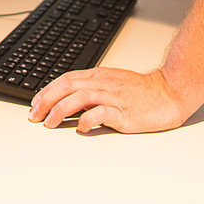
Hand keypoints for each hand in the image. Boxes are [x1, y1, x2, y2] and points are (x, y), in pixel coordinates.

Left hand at [28, 66, 189, 133]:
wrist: (168, 92)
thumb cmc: (141, 92)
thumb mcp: (112, 84)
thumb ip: (92, 89)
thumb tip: (69, 100)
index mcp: (99, 76)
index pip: (66, 79)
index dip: (47, 90)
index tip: (35, 103)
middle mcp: (103, 84)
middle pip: (67, 87)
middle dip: (46, 100)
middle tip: (35, 114)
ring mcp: (113, 97)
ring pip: (79, 98)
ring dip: (60, 110)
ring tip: (50, 123)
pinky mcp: (124, 112)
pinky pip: (101, 113)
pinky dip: (86, 119)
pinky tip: (79, 127)